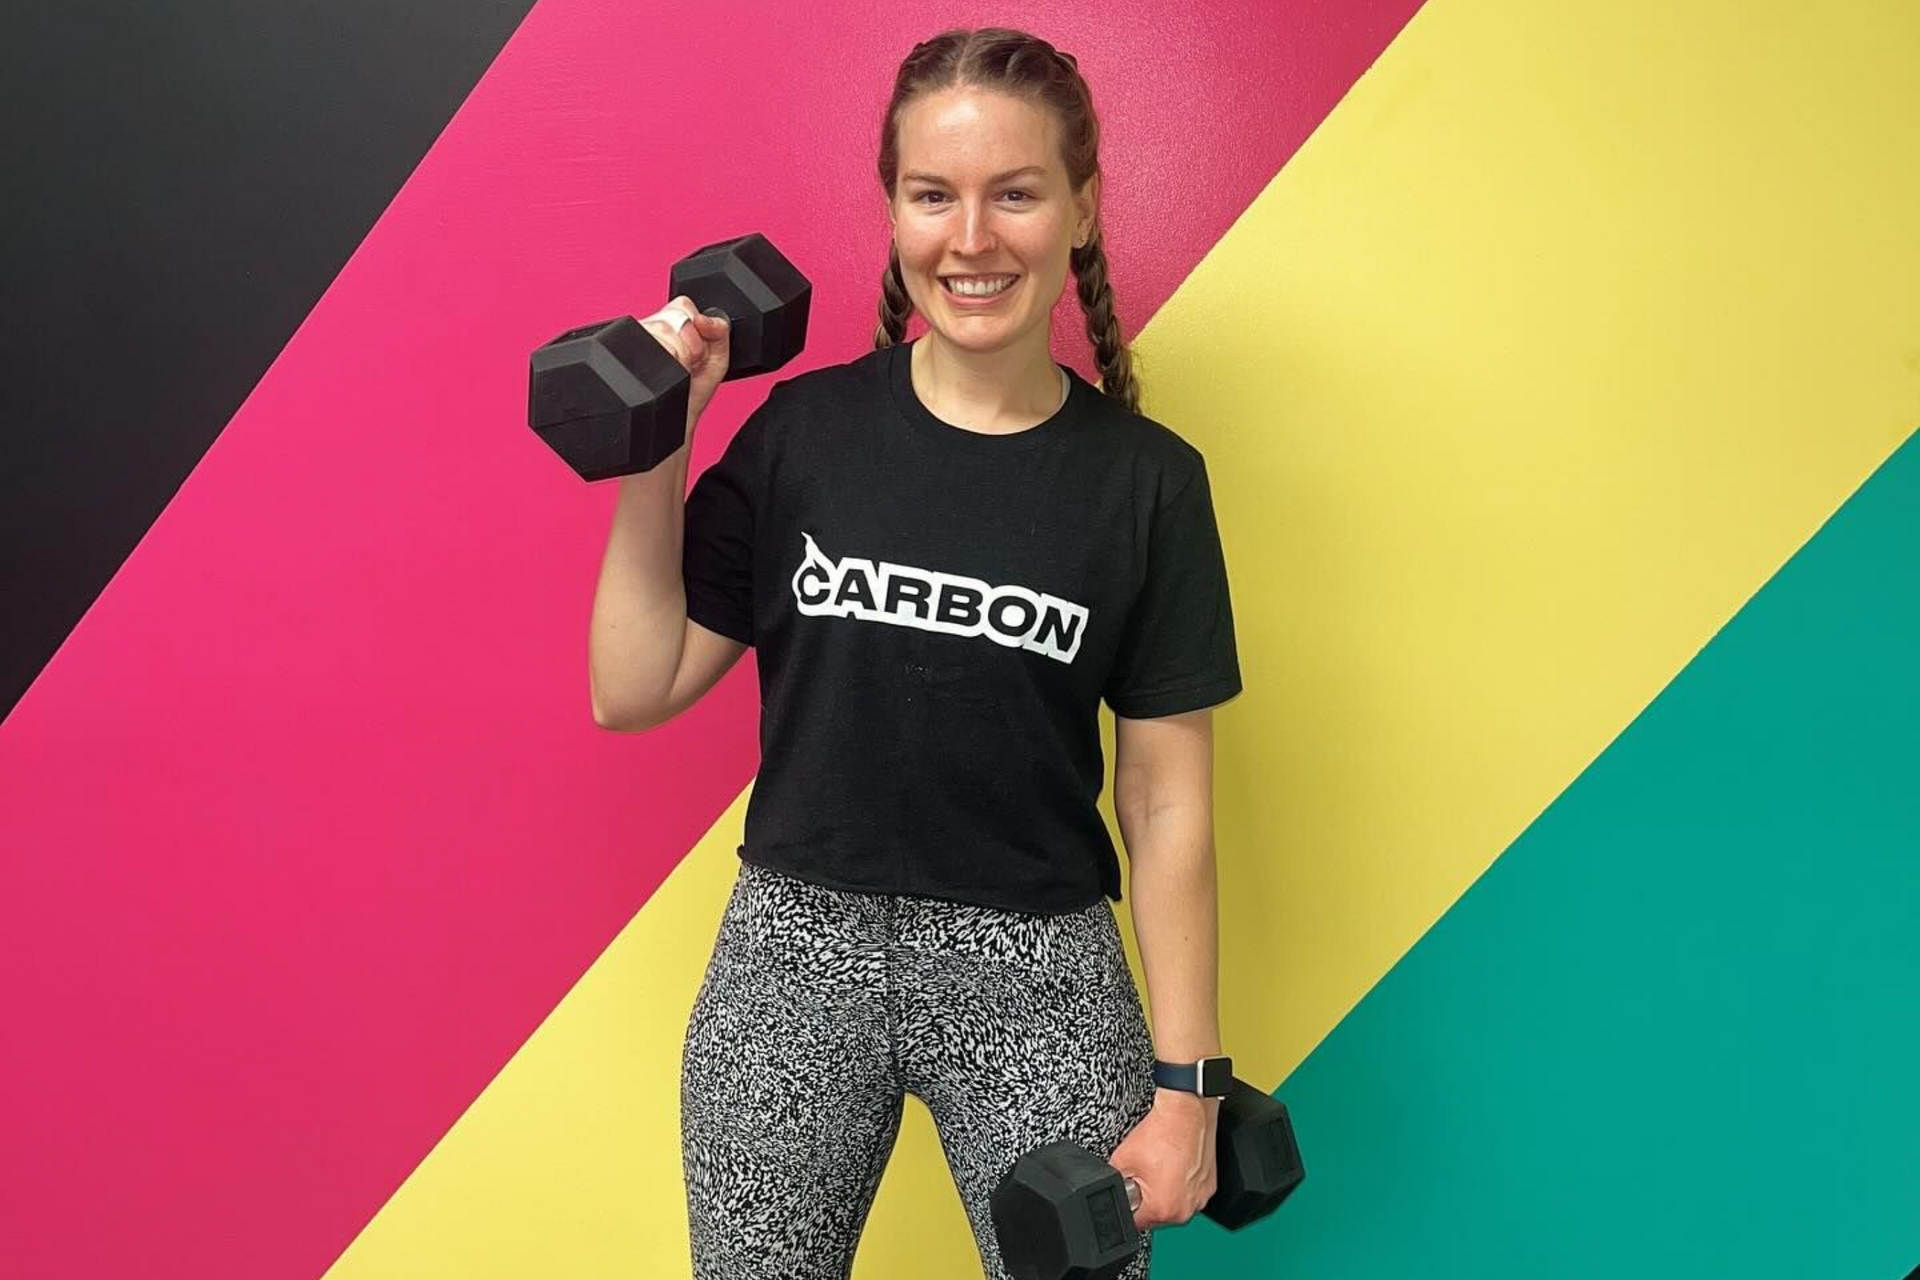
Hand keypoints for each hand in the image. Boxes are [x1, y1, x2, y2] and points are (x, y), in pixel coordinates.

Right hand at [639, 295, 731, 430]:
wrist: (677, 418)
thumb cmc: (693, 390)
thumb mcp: (717, 356)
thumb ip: (719, 329)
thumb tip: (702, 317)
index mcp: (672, 324)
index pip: (682, 305)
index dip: (694, 326)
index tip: (697, 350)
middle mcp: (652, 328)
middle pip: (674, 314)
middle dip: (690, 342)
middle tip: (689, 362)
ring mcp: (639, 338)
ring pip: (662, 326)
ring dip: (680, 352)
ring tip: (680, 369)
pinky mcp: (628, 349)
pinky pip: (651, 341)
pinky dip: (668, 357)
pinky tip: (670, 370)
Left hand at [1111, 1088, 1219, 1229]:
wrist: (1185, 1112)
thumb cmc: (1161, 1133)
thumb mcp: (1121, 1160)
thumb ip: (1114, 1183)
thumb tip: (1111, 1191)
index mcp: (1163, 1209)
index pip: (1135, 1222)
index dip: (1128, 1205)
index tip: (1130, 1191)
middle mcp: (1186, 1209)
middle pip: (1156, 1215)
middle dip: (1147, 1198)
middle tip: (1145, 1173)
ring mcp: (1200, 1198)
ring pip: (1174, 1203)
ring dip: (1165, 1191)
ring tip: (1161, 1166)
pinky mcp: (1209, 1186)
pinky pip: (1190, 1192)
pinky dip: (1181, 1182)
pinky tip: (1175, 1164)